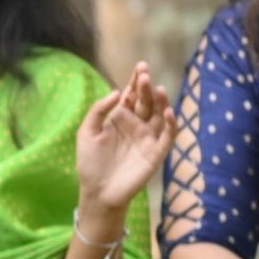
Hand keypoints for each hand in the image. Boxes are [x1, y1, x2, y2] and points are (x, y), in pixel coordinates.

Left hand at [76, 61, 177, 217]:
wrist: (98, 192)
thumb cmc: (90, 163)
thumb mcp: (86, 132)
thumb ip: (98, 110)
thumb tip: (116, 92)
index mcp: (121, 118)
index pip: (131, 95)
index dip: (136, 81)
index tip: (140, 67)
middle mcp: (137, 125)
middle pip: (146, 102)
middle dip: (146, 88)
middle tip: (145, 75)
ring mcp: (148, 138)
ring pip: (159, 115)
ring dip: (161, 102)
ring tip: (158, 90)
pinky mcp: (156, 153)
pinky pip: (168, 136)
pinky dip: (171, 125)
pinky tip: (169, 113)